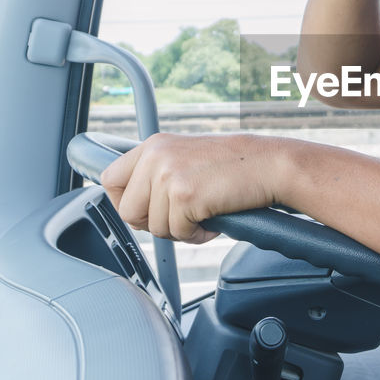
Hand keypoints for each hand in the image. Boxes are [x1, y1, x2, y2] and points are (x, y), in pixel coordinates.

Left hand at [101, 133, 280, 243]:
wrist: (269, 164)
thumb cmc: (235, 166)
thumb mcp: (186, 157)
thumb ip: (157, 173)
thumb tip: (131, 206)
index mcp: (153, 145)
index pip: (110, 179)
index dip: (125, 203)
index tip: (146, 211)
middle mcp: (156, 156)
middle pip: (127, 211)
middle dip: (153, 223)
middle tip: (181, 218)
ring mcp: (168, 175)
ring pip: (154, 227)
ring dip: (180, 230)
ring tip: (203, 216)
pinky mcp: (184, 195)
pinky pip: (178, 233)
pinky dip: (197, 234)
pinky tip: (213, 220)